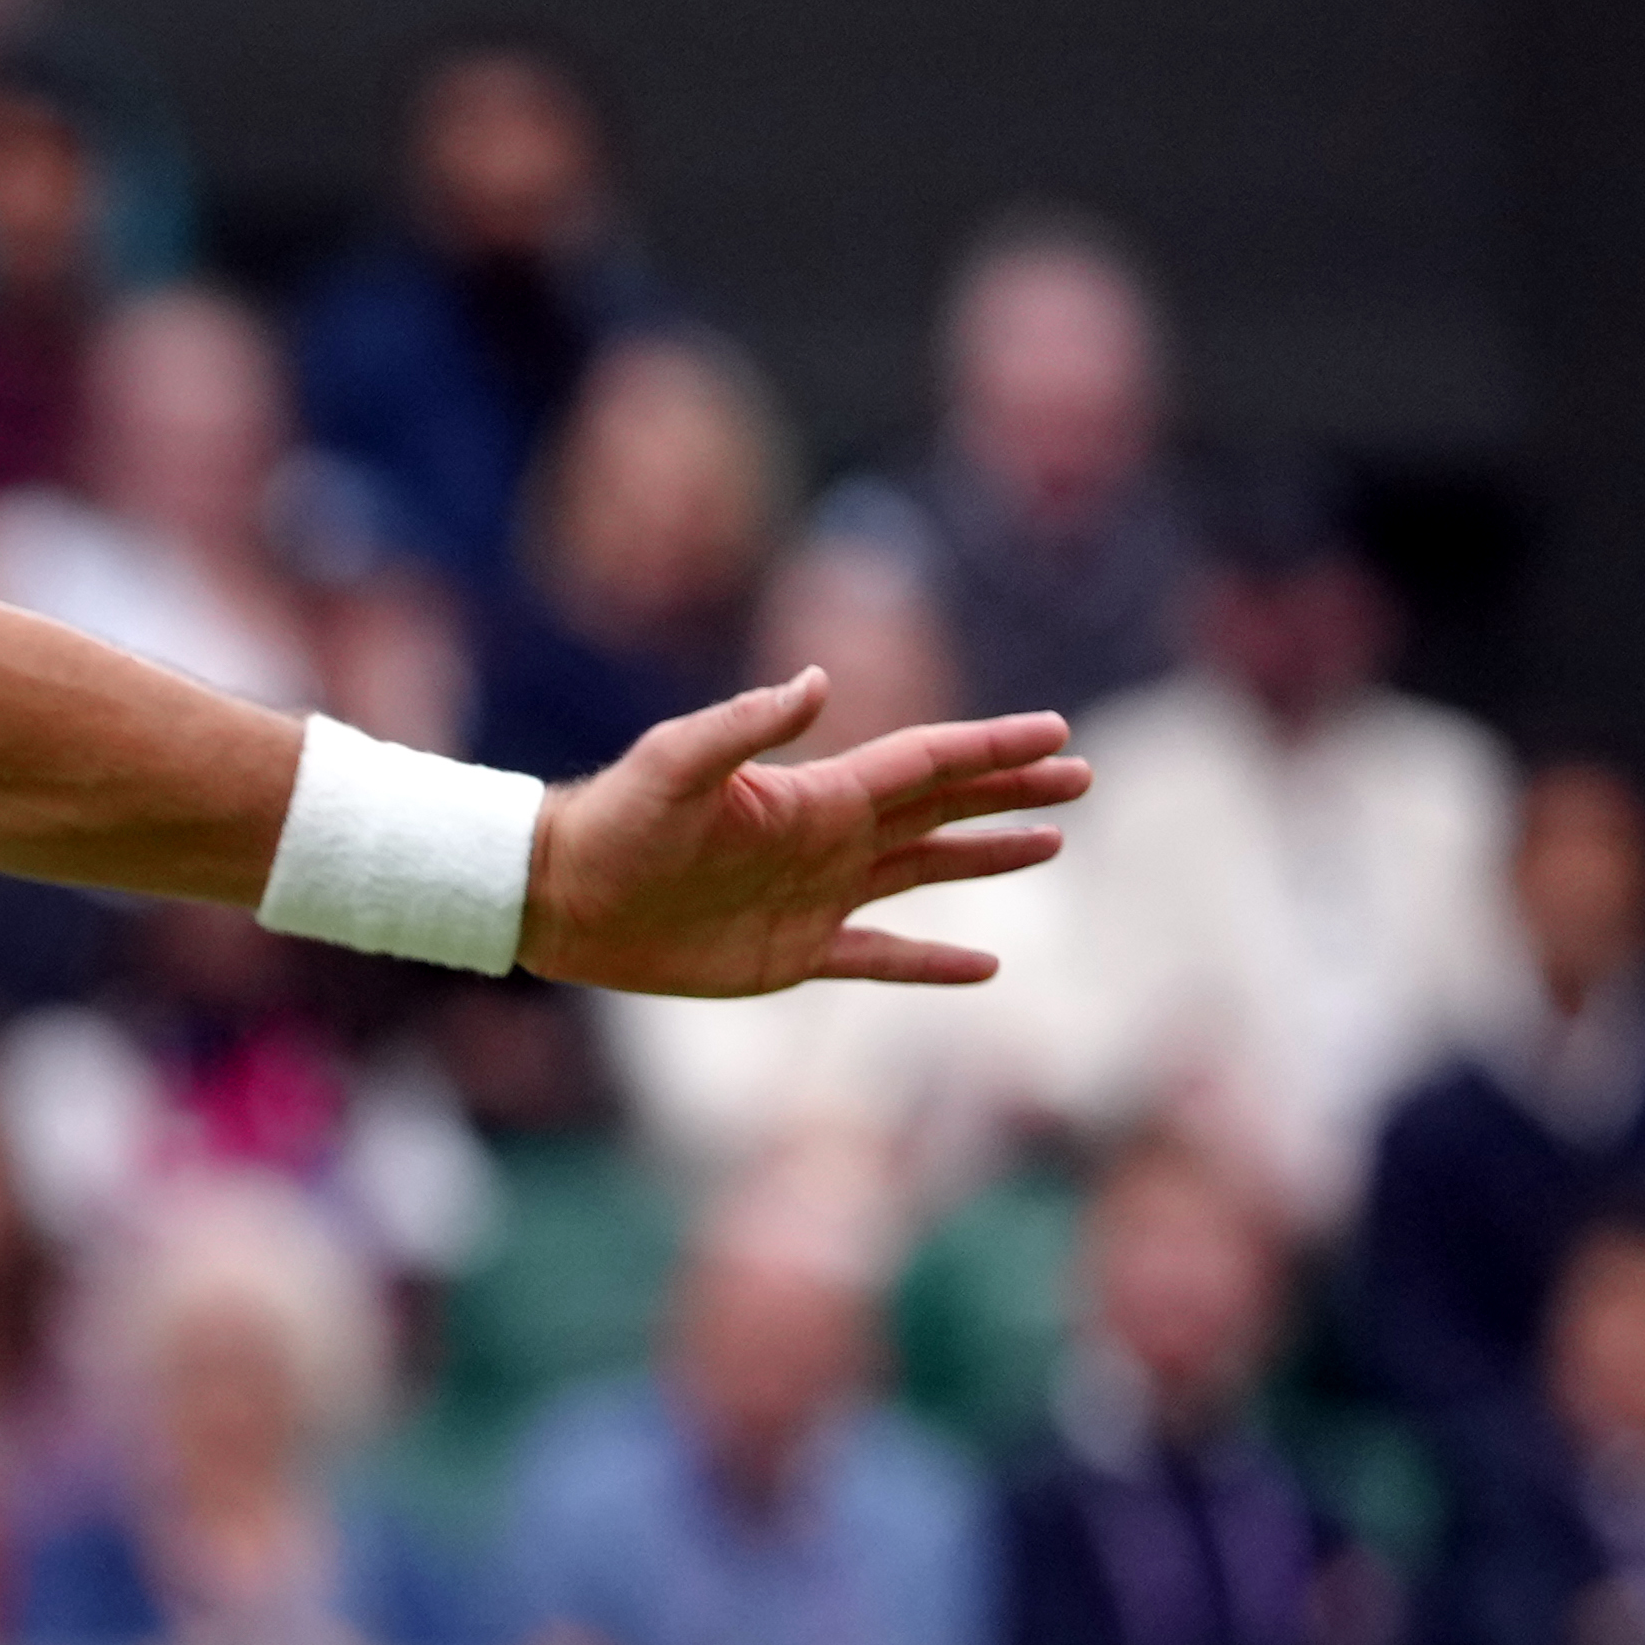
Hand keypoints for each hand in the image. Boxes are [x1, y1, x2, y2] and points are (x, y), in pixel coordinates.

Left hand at [521, 676, 1084, 997]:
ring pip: (926, 873)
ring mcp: (817, 897)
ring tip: (1053, 843)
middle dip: (1011, 792)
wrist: (562, 895)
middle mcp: (830, 840)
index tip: (1056, 732)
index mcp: (816, 794)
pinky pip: (880, 959)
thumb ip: (747, 724)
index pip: (926, 763)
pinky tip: (986, 966)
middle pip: (943, 808)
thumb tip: (819, 678)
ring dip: (988, 858)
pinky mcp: (794, 954)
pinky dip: (931, 963)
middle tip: (1082, 776)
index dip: (992, 749)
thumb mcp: (676, 763)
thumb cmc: (613, 822)